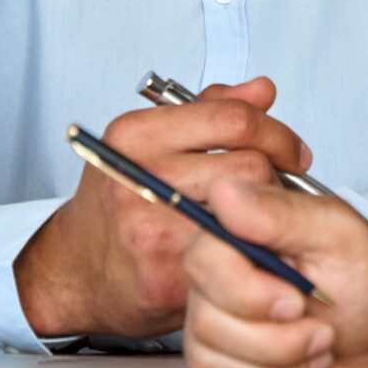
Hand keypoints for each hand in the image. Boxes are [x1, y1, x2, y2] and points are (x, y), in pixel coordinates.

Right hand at [15, 78, 310, 339]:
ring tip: (262, 216)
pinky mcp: (167, 277)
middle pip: (249, 164)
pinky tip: (247, 248)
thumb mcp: (149, 142)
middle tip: (282, 188)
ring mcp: (152, 228)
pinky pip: (238, 257)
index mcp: (135, 135)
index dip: (277, 134)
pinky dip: (254, 251)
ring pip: (251, 211)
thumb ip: (210, 110)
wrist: (75, 272)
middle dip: (278, 175)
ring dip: (269, 214)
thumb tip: (263, 90)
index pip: (233, 118)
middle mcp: (140, 177)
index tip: (291, 151)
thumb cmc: (116, 203)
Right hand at [182, 179, 367, 367]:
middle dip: (278, 340)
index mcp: (239, 237)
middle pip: (207, 321)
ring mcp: (214, 329)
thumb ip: (281, 213)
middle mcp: (217, 282)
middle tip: (322, 327)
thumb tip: (225, 191)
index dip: (248, 292)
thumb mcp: (339, 235)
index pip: (204, 261)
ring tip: (318, 344)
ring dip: (282, 365)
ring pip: (212, 363)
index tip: (297, 300)